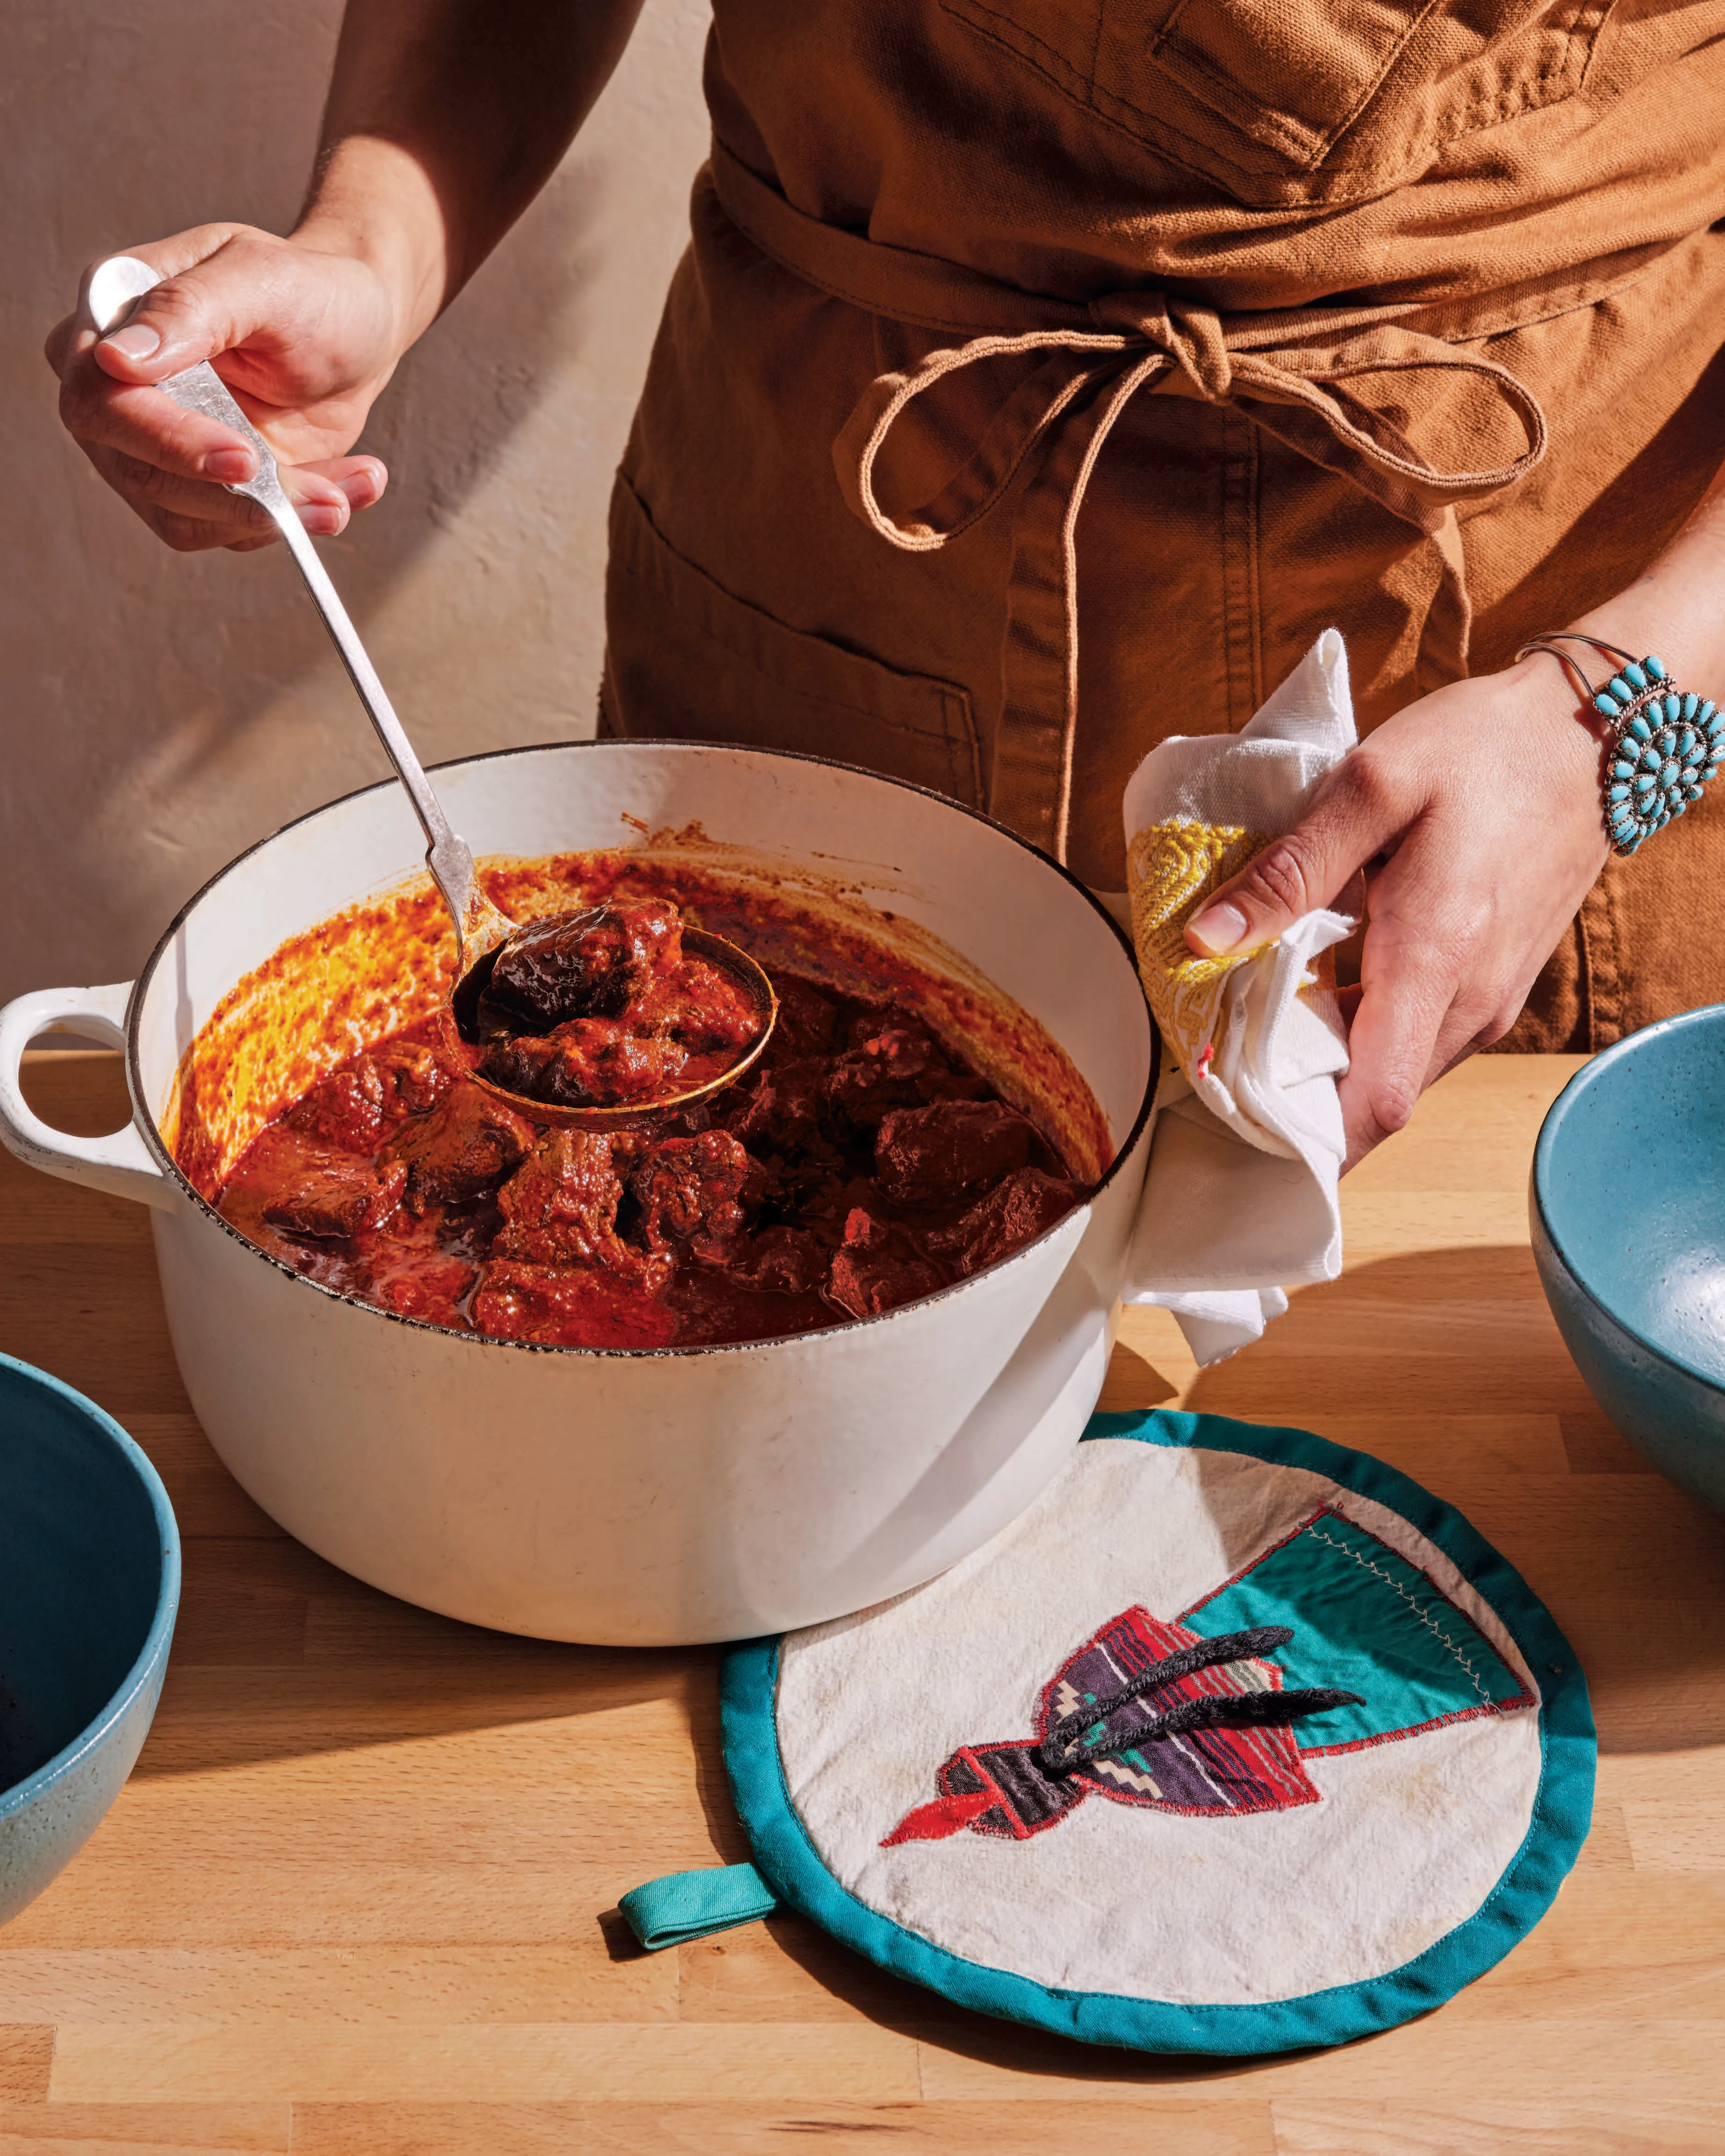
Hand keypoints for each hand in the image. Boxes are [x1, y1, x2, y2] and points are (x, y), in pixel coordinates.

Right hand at [45, 222, 403, 551]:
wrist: (356, 327)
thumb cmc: (305, 288)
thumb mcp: (258, 278)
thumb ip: (188, 310)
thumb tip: (114, 359)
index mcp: (109, 320)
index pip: (102, 401)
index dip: (168, 440)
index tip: (243, 458)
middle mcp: (117, 393)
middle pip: (142, 476)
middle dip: (235, 498)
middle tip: (323, 499)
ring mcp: (155, 449)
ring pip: (189, 519)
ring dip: (277, 516)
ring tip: (344, 494)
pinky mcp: (204, 488)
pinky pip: (235, 530)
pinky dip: (297, 520)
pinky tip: (348, 486)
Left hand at [1184, 656, 1609, 1167]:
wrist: (1591, 734)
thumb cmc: (1483, 749)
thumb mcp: (1371, 784)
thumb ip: (1290, 869)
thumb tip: (1207, 939)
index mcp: (1432, 959)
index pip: (1373, 1105)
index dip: (1304, 1137)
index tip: (1235, 1122)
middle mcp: (1470, 1003)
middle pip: (1374, 1101)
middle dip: (1297, 1101)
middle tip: (1218, 1063)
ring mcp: (1489, 1002)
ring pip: (1395, 1073)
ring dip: (1328, 1065)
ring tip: (1252, 1024)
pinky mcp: (1494, 988)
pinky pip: (1418, 1041)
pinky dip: (1363, 1035)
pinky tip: (1314, 991)